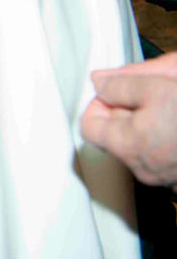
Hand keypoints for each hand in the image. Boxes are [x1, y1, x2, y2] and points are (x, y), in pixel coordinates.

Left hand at [80, 53, 176, 188]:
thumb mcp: (160, 84)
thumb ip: (122, 83)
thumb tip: (99, 81)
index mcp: (131, 144)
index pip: (89, 125)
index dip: (100, 101)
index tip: (117, 88)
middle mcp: (145, 167)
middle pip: (116, 135)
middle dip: (128, 108)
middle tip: (152, 90)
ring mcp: (166, 176)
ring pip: (143, 142)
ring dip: (152, 119)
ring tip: (171, 102)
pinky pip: (164, 151)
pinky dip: (169, 133)